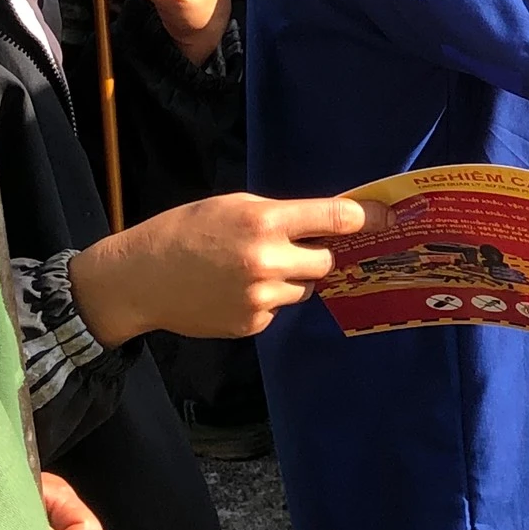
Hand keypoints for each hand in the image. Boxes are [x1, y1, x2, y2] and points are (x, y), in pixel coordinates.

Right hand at [68, 193, 382, 343]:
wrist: (141, 277)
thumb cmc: (186, 230)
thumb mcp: (233, 205)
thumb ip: (279, 215)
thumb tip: (324, 224)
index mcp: (265, 222)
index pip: (333, 218)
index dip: (365, 217)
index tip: (387, 217)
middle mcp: (268, 261)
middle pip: (324, 261)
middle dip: (315, 254)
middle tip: (289, 248)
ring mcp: (261, 297)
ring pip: (304, 289)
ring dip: (290, 279)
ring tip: (248, 270)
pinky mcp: (251, 323)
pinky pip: (278, 309)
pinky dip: (267, 300)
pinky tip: (233, 290)